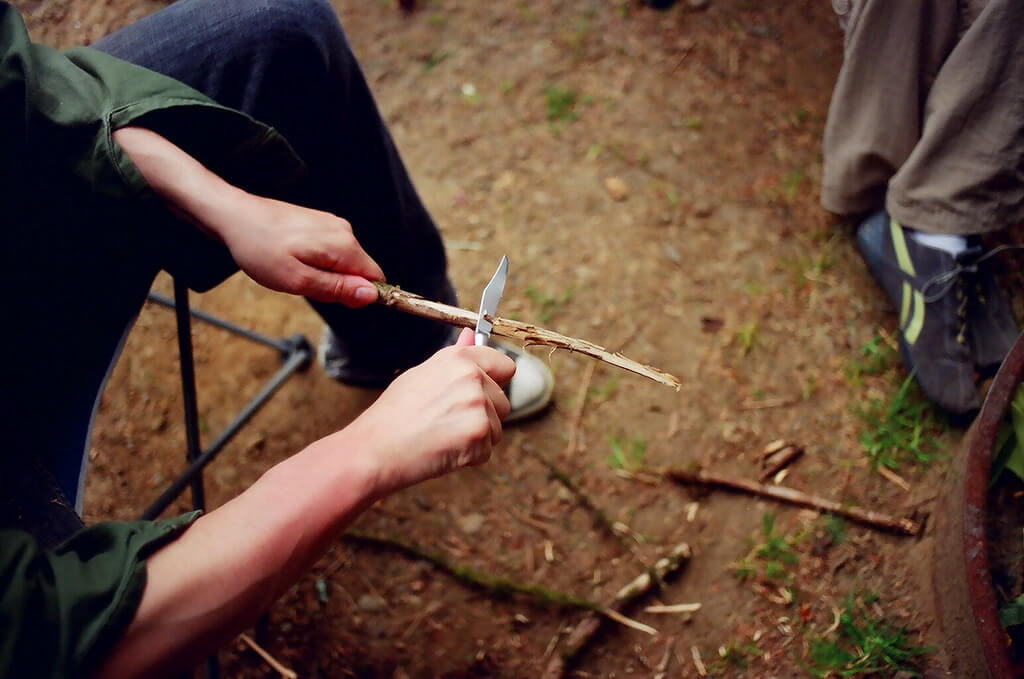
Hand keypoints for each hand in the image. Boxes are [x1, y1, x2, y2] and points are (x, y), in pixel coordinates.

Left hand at [112, 126, 384, 306]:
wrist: (234, 216)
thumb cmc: (261, 249)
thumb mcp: (299, 280)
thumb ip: (338, 289)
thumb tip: (371, 295)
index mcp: (344, 246)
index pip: (375, 278)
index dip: (358, 295)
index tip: (331, 298)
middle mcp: (344, 231)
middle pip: (358, 271)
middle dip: (337, 285)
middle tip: (304, 283)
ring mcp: (332, 224)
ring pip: (343, 263)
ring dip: (324, 274)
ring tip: (293, 269)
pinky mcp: (320, 222)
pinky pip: (330, 251)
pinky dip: (315, 261)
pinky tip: (291, 258)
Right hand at [340, 329, 515, 494]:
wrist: (374, 449)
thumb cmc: (394, 414)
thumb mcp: (421, 374)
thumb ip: (455, 356)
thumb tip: (471, 334)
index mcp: (460, 358)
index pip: (505, 366)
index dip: (494, 383)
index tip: (478, 395)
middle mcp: (473, 377)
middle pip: (503, 402)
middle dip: (483, 416)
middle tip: (447, 422)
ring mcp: (478, 405)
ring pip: (497, 428)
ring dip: (476, 438)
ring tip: (441, 436)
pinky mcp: (479, 434)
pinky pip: (486, 451)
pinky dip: (469, 457)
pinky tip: (442, 451)